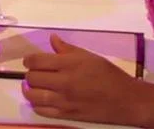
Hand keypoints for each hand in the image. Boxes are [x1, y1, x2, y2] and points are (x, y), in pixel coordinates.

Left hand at [22, 35, 150, 125]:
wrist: (125, 100)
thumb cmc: (109, 75)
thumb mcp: (90, 56)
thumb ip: (67, 49)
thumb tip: (52, 39)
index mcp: (69, 64)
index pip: (37, 61)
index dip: (29, 60)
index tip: (30, 60)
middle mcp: (63, 82)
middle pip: (32, 78)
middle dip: (30, 73)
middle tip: (35, 72)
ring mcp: (64, 100)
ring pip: (33, 95)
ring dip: (29, 90)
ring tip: (32, 86)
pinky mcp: (66, 115)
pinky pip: (42, 111)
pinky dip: (36, 105)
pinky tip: (39, 100)